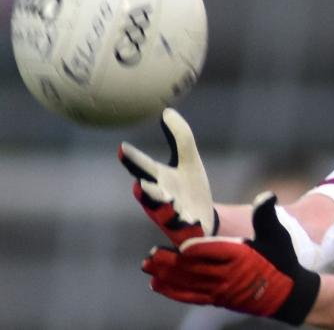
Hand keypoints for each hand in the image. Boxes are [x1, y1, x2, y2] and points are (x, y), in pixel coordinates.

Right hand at [119, 108, 217, 245]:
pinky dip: (186, 226)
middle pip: (150, 194)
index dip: (133, 159)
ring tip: (169, 200)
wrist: (203, 220)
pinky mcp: (186, 229)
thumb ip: (180, 137)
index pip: (143, 167)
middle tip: (143, 183)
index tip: (123, 148)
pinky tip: (192, 221)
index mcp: (159, 180)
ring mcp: (173, 216)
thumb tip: (167, 111)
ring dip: (165, 208)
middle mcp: (161, 198)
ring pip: (164, 213)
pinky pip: (184, 229)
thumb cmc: (189, 188)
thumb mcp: (189, 160)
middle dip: (147, 189)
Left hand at [143, 192, 320, 325]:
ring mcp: (222, 290)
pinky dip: (173, 291)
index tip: (180, 244)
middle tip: (150, 254)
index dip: (195, 249)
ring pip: (189, 283)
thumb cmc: (282, 259)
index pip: (213, 252)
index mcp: (241, 256)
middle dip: (170, 262)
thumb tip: (266, 195)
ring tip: (148, 266)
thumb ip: (266, 215)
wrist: (288, 293)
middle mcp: (228, 275)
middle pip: (194, 269)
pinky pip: (191, 296)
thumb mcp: (277, 235)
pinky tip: (158, 285)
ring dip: (167, 275)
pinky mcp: (218, 299)